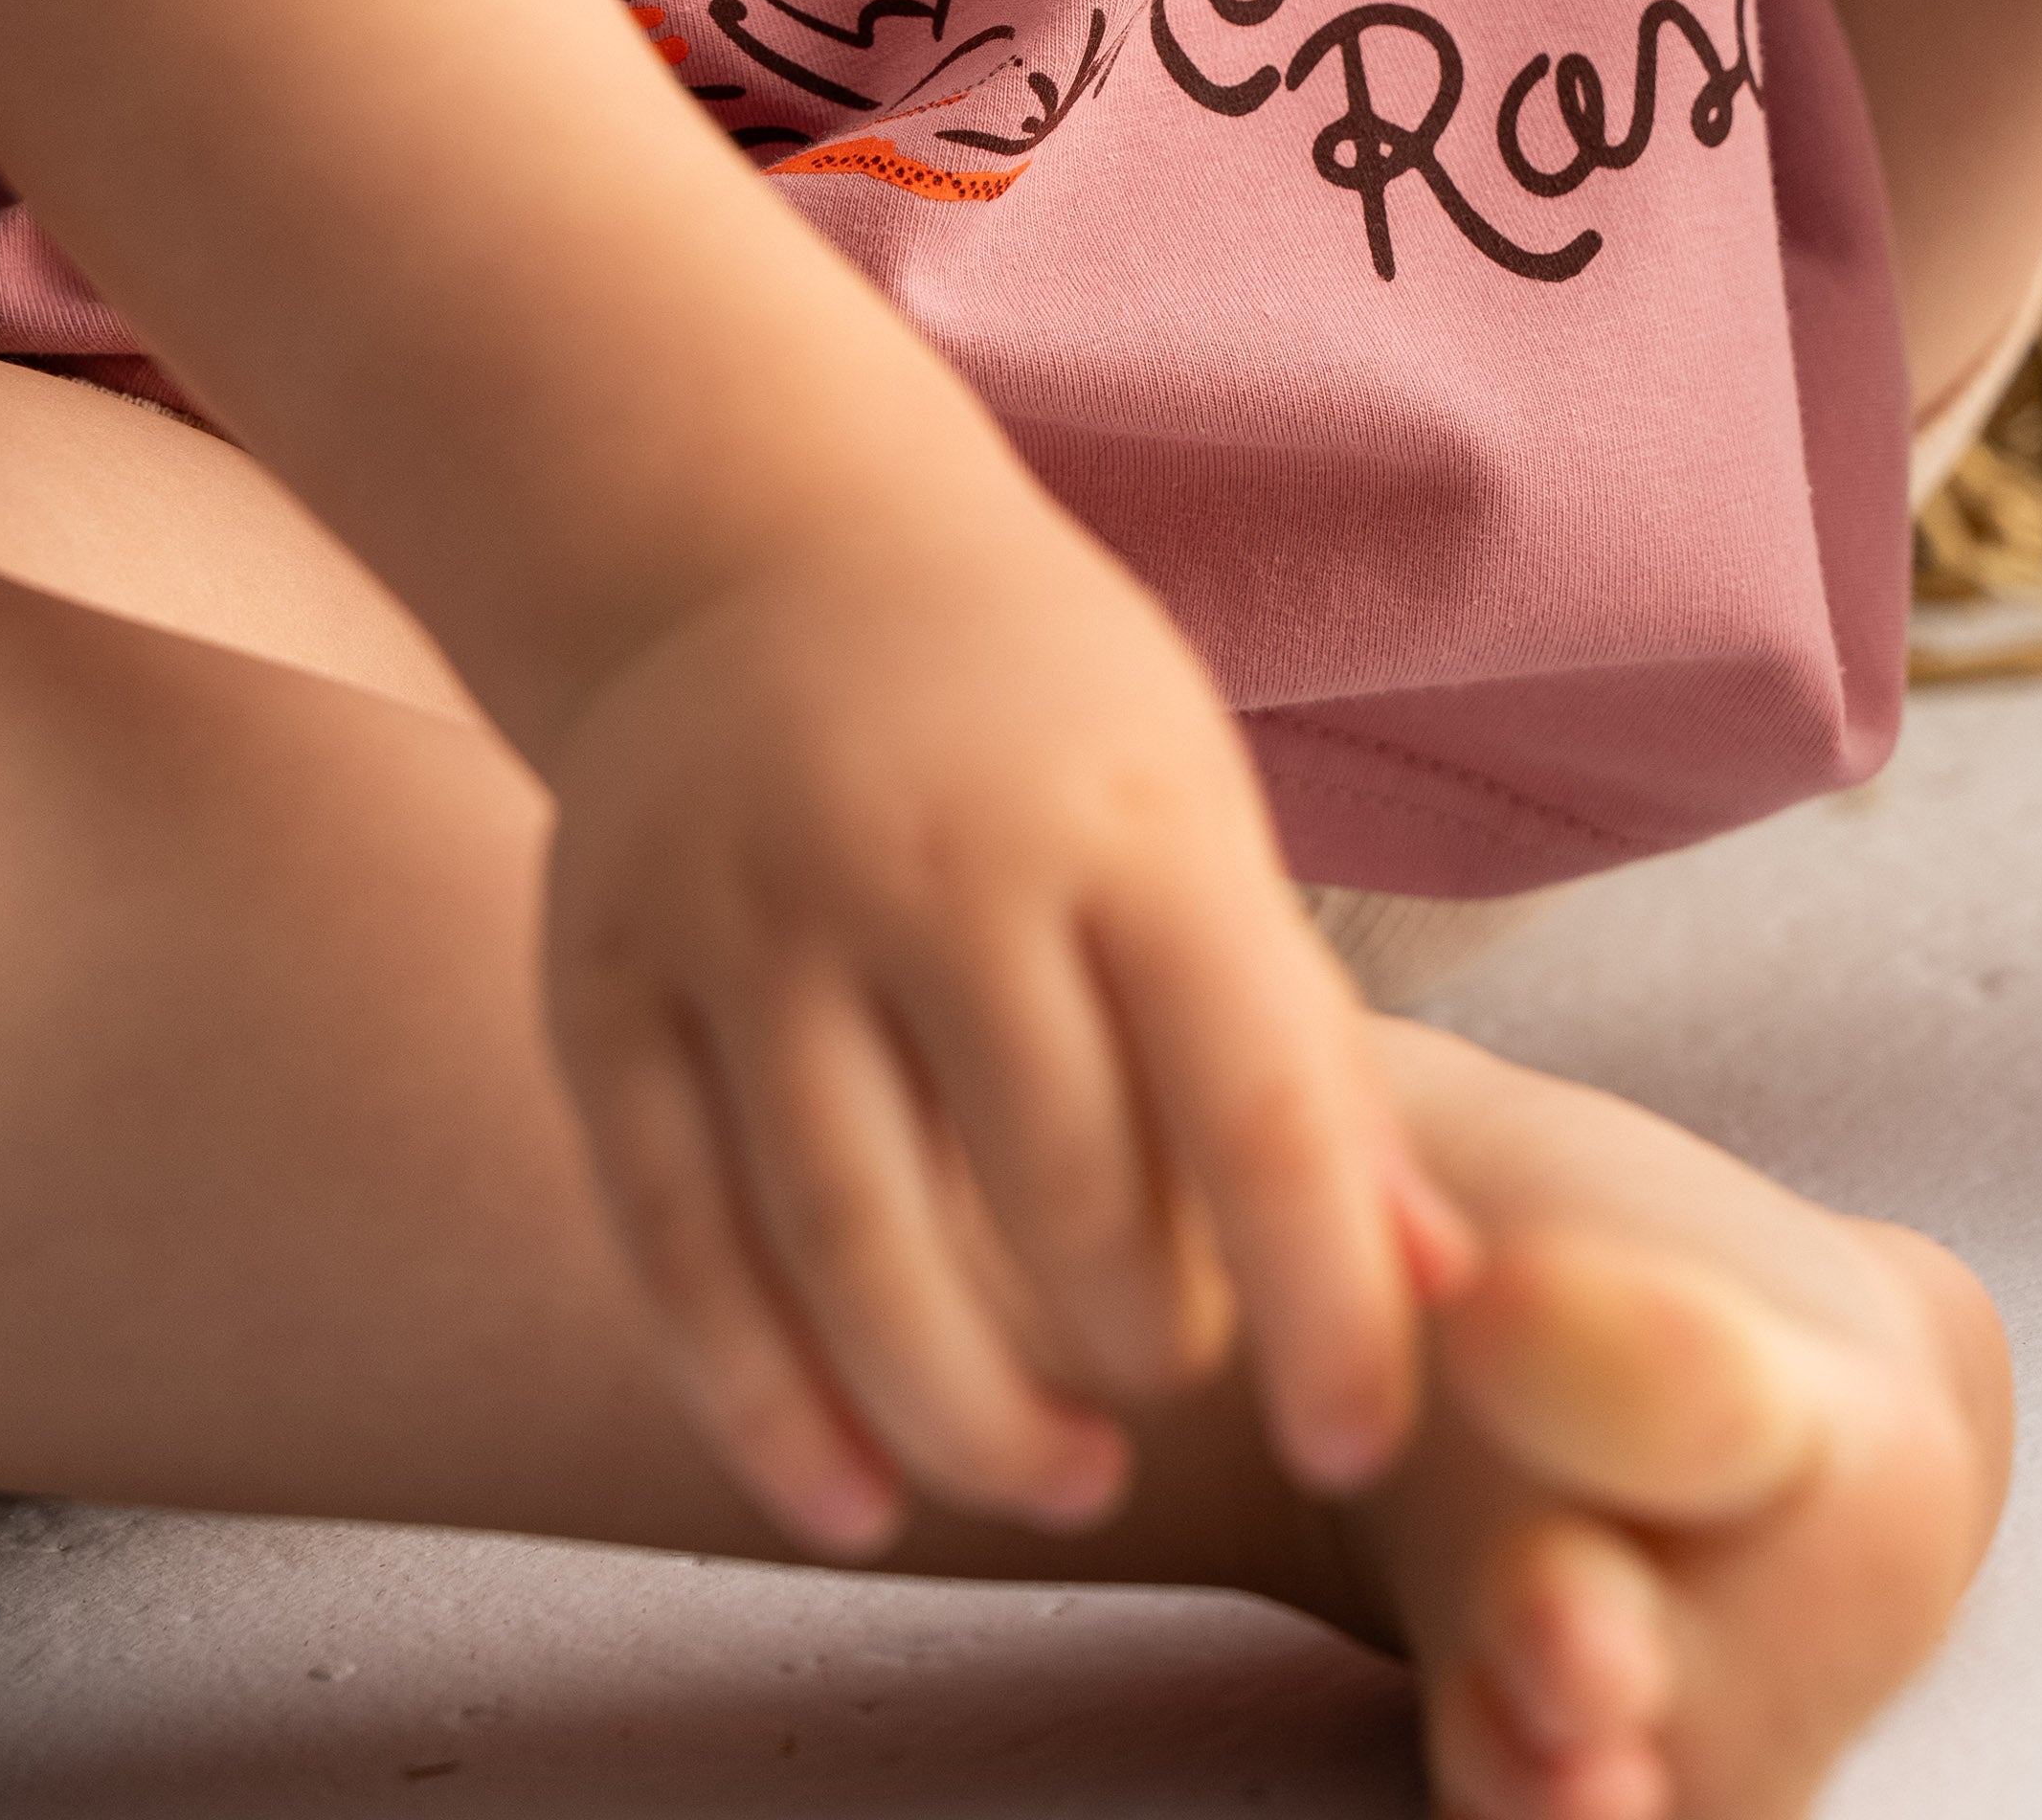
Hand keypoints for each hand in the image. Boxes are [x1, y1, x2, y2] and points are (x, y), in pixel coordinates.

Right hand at [539, 447, 1471, 1551]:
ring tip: (1056, 1477)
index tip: (1364, 1444)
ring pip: (851, 1238)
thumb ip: (1300, 1052)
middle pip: (1053, 1186)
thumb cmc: (1035, 714)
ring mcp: (748, 914)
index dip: (1323, 1300)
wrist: (762, 542)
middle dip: (1138, 1345)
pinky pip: (677, 1239)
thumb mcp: (1197, 818)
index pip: (1253, 1101)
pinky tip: (851, 1500)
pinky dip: (762, 1403)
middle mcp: (931, 854)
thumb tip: (1437, 1290)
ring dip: (964, 1415)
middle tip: (1169, 1385)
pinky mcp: (604, 980)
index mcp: (1126, 813)